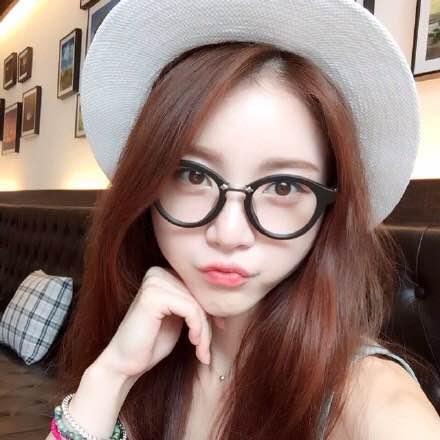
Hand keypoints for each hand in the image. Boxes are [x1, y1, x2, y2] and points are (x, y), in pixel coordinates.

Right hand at [98, 266, 214, 380]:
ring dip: (204, 332)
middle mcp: (157, 272)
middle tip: (206, 350)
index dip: (211, 310)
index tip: (220, 329)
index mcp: (162, 274)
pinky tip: (193, 343)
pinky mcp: (154, 295)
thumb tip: (222, 300)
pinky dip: (197, 329)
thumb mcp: (178, 318)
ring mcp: (154, 281)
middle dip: (208, 325)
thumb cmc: (151, 343)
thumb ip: (193, 305)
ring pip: (196, 305)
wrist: (125, 364)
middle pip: (198, 296)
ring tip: (201, 351)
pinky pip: (190, 310)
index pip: (197, 289)